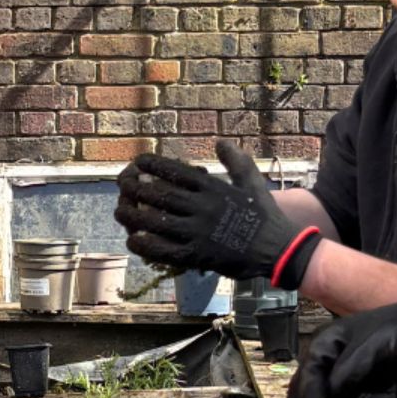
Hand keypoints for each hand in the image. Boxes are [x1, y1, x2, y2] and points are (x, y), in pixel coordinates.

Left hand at [115, 140, 322, 288]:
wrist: (277, 248)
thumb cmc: (263, 213)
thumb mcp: (252, 181)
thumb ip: (235, 160)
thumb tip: (219, 142)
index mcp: (212, 187)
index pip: (175, 171)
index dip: (152, 165)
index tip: (138, 162)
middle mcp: (202, 207)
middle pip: (159, 194)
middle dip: (134, 187)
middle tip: (121, 184)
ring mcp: (197, 232)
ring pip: (155, 222)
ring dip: (132, 215)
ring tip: (119, 211)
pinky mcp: (196, 255)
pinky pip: (164, 250)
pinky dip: (146, 245)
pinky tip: (133, 239)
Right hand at [275, 291, 396, 397]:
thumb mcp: (376, 349)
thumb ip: (353, 371)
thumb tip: (334, 394)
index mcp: (326, 342)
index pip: (311, 376)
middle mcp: (323, 352)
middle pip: (302, 385)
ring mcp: (331, 362)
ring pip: (308, 391)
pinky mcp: (343, 374)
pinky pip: (322, 394)